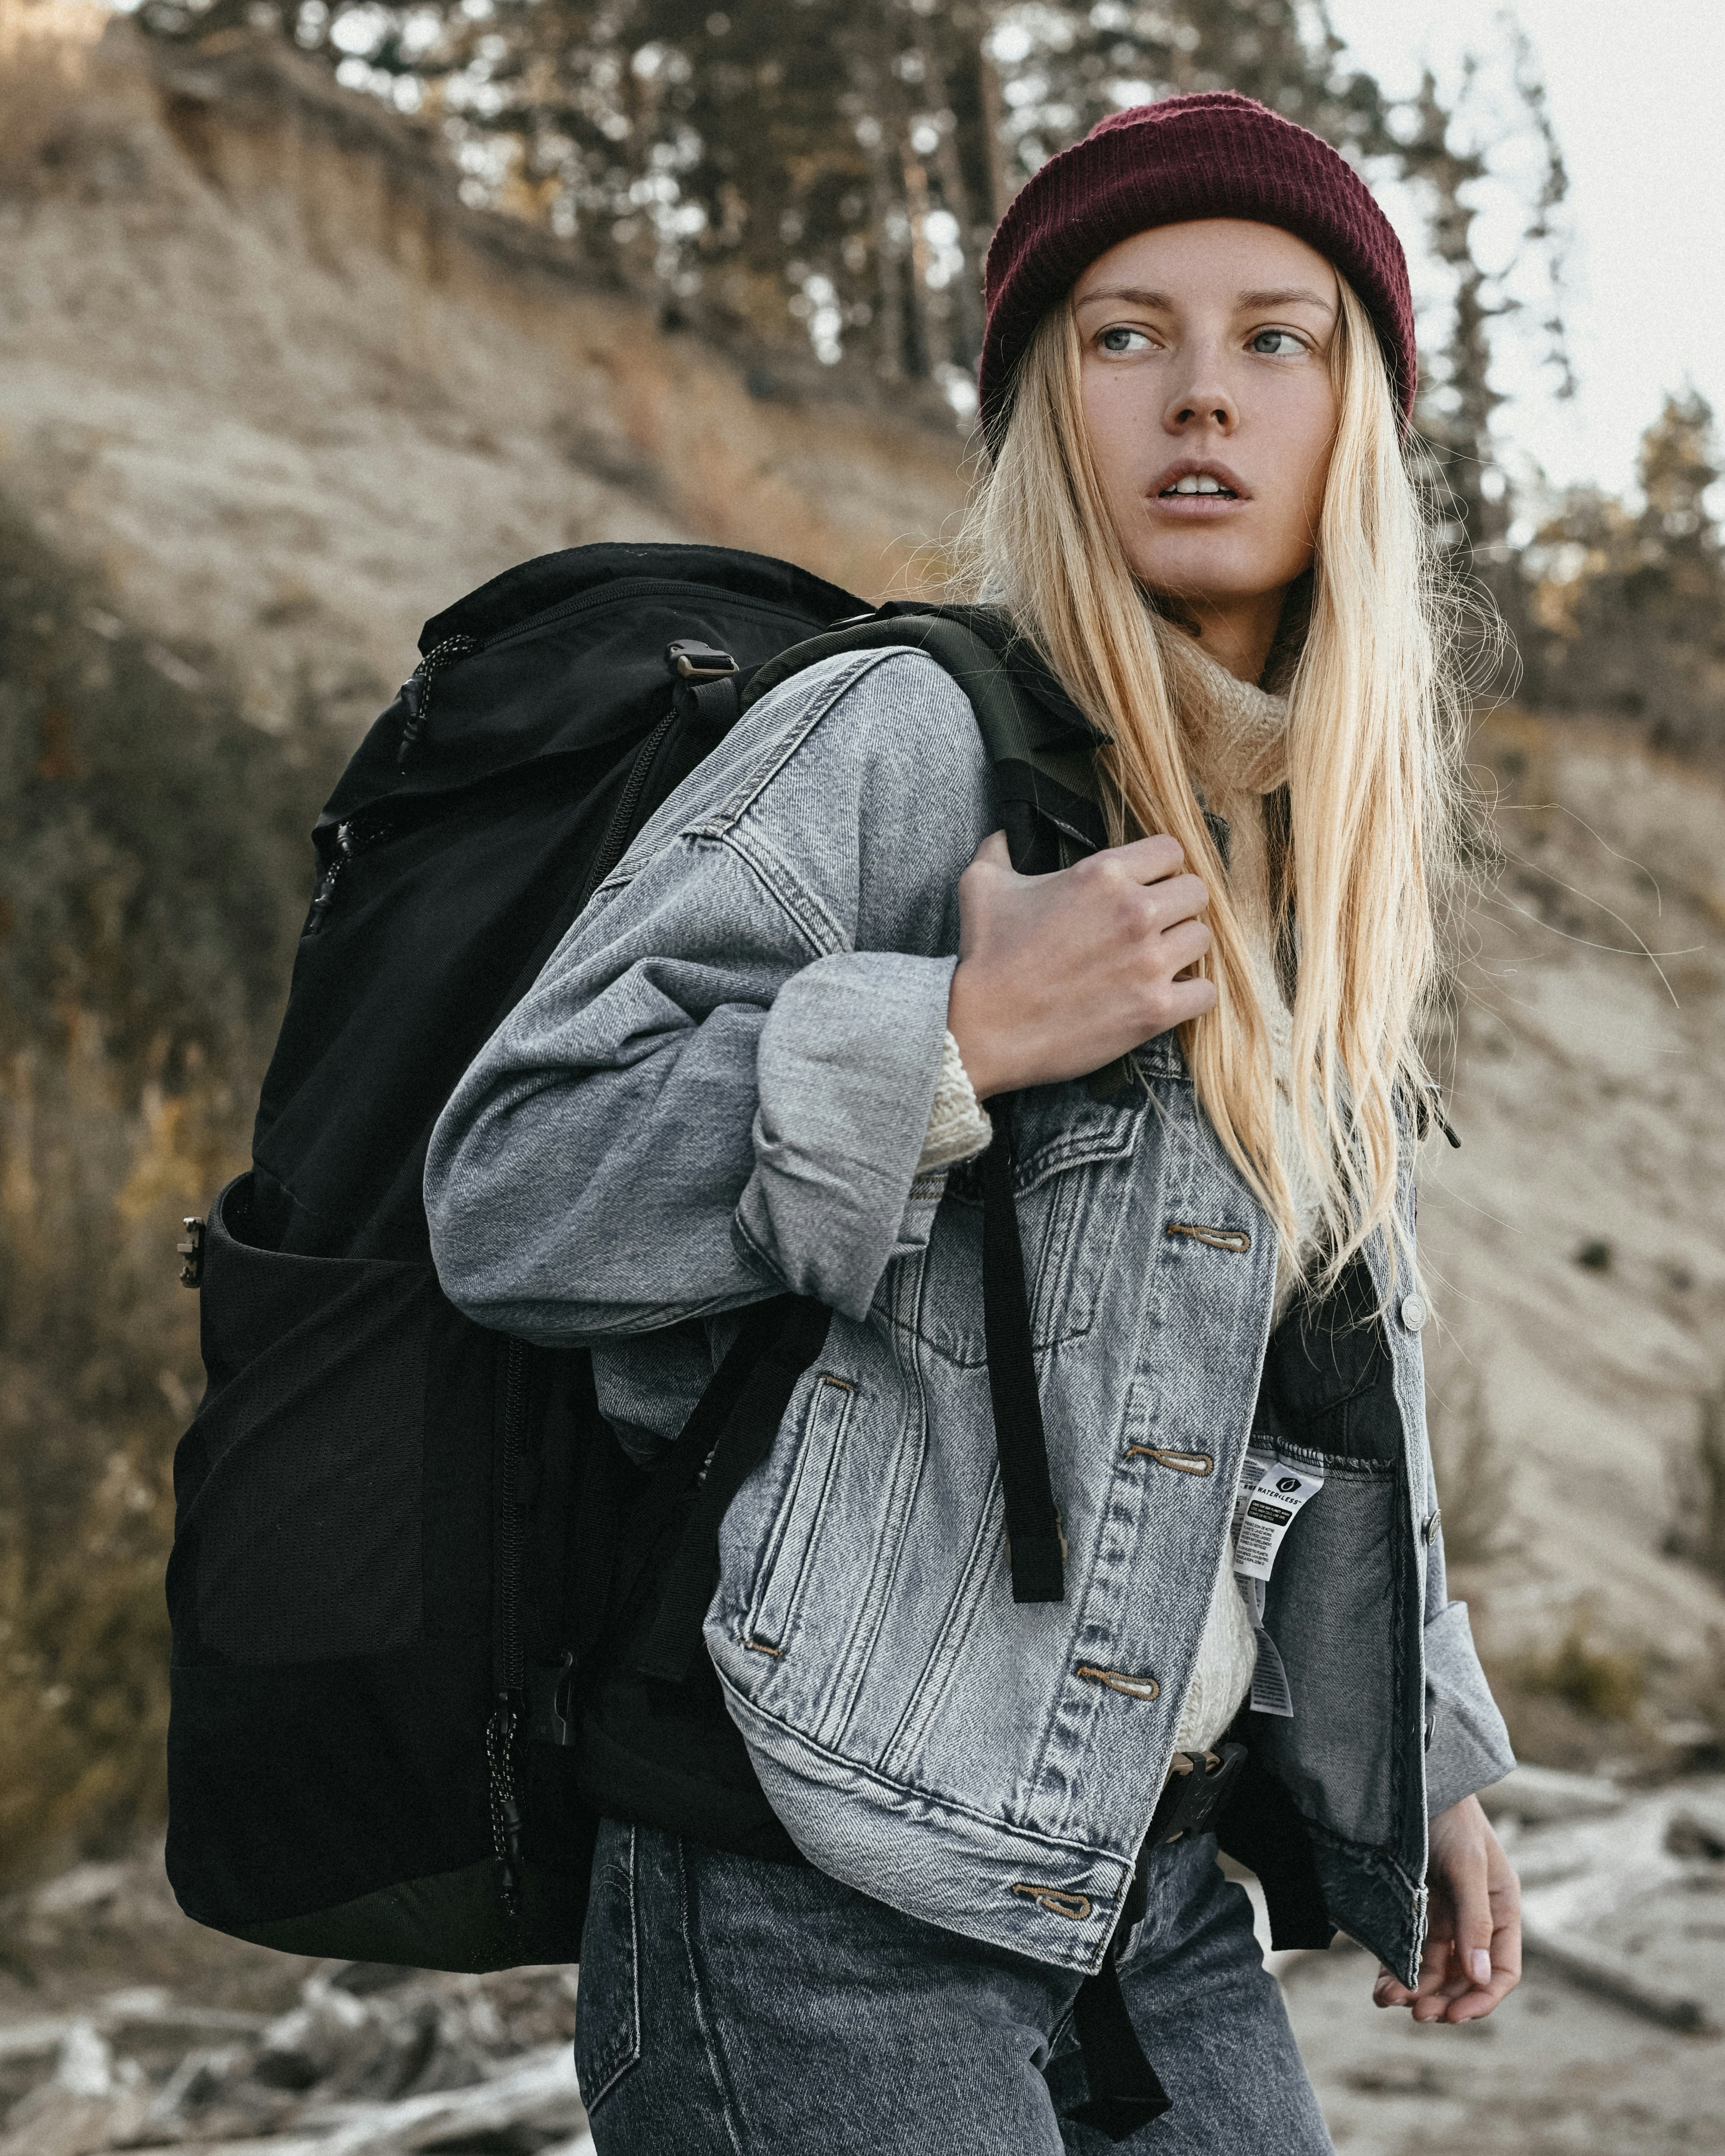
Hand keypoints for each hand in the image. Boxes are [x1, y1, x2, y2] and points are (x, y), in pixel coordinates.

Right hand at [945, 831, 1214, 1099]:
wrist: (980, 1030)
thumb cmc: (984, 957)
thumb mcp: (982, 886)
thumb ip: (998, 849)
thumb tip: (1002, 832)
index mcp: (1102, 874)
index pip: (1171, 851)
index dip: (1159, 868)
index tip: (1145, 886)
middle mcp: (1134, 912)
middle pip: (1196, 893)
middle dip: (1176, 907)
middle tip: (1152, 927)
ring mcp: (1149, 962)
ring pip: (1202, 939)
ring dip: (1182, 950)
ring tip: (1155, 962)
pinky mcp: (1155, 1009)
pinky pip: (1205, 992)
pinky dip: (1190, 995)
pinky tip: (1164, 996)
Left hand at [1374, 1795, 1520, 2023]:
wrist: (1415, 1781)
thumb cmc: (1451, 1817)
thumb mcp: (1469, 1865)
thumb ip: (1475, 1919)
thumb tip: (1480, 1978)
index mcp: (1500, 1911)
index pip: (1501, 1971)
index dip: (1482, 1998)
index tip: (1455, 2016)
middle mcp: (1473, 1919)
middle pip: (1463, 1976)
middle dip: (1442, 1998)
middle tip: (1417, 2014)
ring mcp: (1442, 1915)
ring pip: (1433, 1967)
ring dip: (1415, 1988)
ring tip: (1388, 2000)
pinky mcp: (1414, 1908)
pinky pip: (1408, 1949)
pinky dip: (1396, 1969)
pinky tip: (1381, 1986)